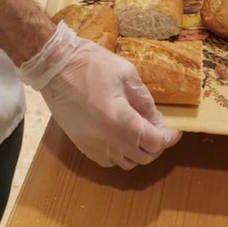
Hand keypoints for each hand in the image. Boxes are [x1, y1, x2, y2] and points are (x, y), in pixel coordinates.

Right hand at [18, 22, 179, 168]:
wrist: (54, 66)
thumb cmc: (90, 63)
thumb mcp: (126, 73)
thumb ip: (144, 99)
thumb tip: (155, 118)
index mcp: (121, 119)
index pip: (154, 141)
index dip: (167, 138)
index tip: (173, 132)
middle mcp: (107, 139)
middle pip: (142, 157)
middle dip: (155, 145)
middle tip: (157, 130)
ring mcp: (92, 145)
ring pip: (125, 163)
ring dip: (137, 151)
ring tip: (140, 134)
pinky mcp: (80, 145)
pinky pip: (107, 161)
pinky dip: (119, 154)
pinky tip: (120, 138)